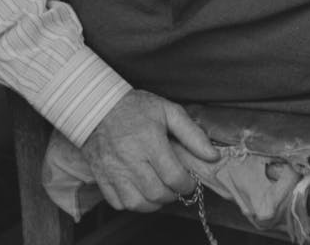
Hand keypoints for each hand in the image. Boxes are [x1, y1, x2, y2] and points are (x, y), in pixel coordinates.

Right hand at [80, 89, 219, 211]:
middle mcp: (130, 158)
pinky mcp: (101, 177)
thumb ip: (192, 134)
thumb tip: (212, 155)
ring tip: (159, 188)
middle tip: (175, 184)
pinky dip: (132, 202)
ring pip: (139, 204)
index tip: (189, 180)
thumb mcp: (167, 110)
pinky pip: (119, 203)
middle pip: (157, 194)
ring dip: (154, 202)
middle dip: (172, 194)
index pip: (174, 177)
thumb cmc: (134, 107)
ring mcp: (113, 170)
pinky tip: (139, 189)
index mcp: (149, 140)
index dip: (187, 184)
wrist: (96, 105)